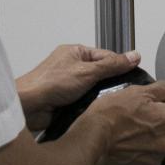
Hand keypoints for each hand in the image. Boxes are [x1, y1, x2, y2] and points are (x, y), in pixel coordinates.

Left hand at [16, 44, 141, 130]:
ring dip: (100, 97)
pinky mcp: (66, 101)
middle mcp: (71, 66)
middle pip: (101, 74)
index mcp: (75, 52)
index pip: (106, 56)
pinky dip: (91, 107)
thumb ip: (112, 65)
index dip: (120, 65)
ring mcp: (68, 84)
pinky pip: (86, 102)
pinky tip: (98, 112)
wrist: (29, 106)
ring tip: (110, 104)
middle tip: (122, 93)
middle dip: (110, 84)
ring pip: (94, 90)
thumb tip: (133, 56)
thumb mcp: (87, 71)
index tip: (135, 74)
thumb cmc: (49, 83)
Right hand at [83, 76, 164, 164]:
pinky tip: (127, 146)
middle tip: (140, 116)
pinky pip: (148, 160)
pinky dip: (141, 153)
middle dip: (162, 121)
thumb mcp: (136, 92)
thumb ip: (164, 88)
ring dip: (152, 138)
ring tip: (131, 132)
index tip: (162, 99)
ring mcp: (155, 160)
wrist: (90, 142)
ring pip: (161, 144)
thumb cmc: (110, 115)